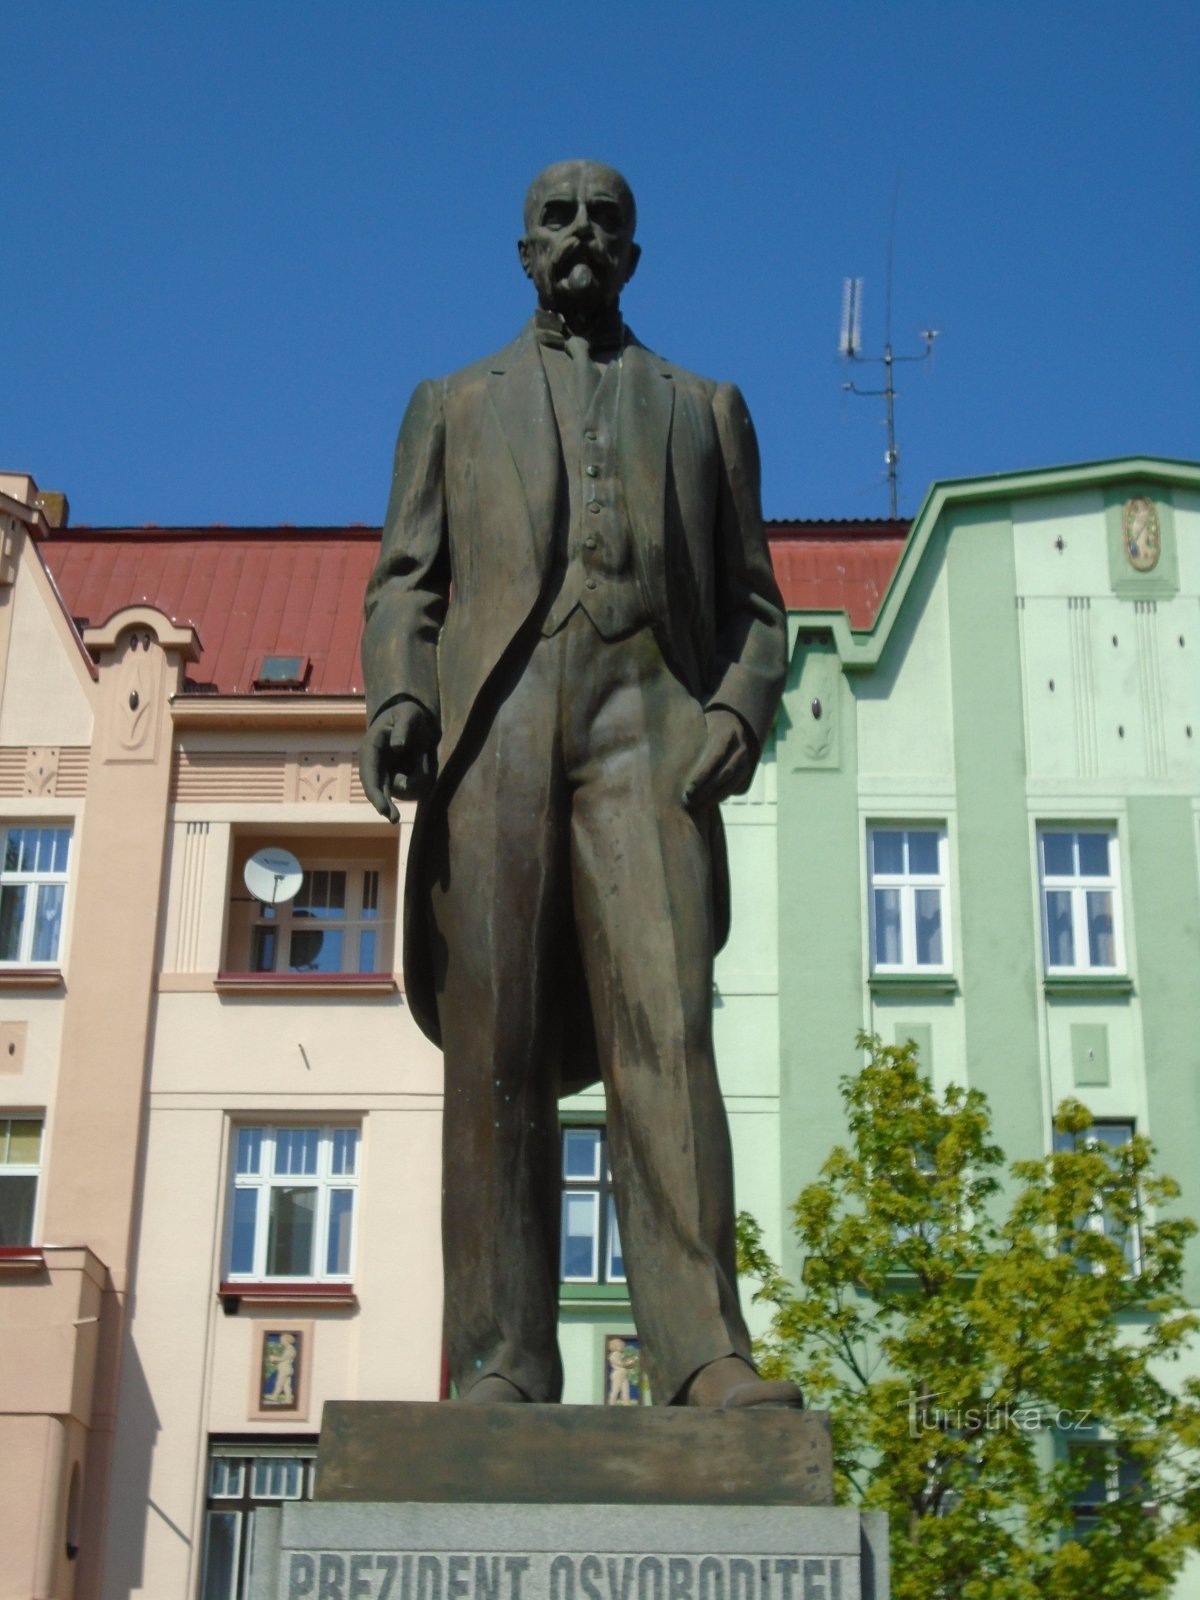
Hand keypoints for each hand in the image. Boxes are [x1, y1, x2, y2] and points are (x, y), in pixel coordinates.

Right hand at [358, 701, 438, 821]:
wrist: (412, 718)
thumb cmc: (407, 714)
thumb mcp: (408, 715)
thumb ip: (403, 728)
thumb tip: (398, 747)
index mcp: (371, 749)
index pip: (369, 775)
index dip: (375, 794)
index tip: (383, 809)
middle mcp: (374, 764)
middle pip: (376, 790)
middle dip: (385, 805)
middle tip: (394, 819)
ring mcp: (384, 772)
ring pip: (398, 789)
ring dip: (414, 779)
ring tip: (423, 753)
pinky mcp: (396, 776)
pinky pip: (409, 785)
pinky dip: (419, 777)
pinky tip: (422, 759)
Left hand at [683, 707, 755, 812]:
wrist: (731, 724)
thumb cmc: (705, 728)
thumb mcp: (699, 728)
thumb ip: (689, 740)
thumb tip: (665, 757)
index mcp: (727, 733)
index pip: (715, 757)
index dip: (702, 775)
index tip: (688, 789)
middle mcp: (740, 747)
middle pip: (724, 773)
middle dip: (706, 790)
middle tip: (689, 802)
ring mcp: (746, 761)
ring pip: (730, 784)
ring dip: (713, 798)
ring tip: (696, 806)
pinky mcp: (747, 772)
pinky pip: (734, 788)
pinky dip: (720, 797)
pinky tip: (706, 803)